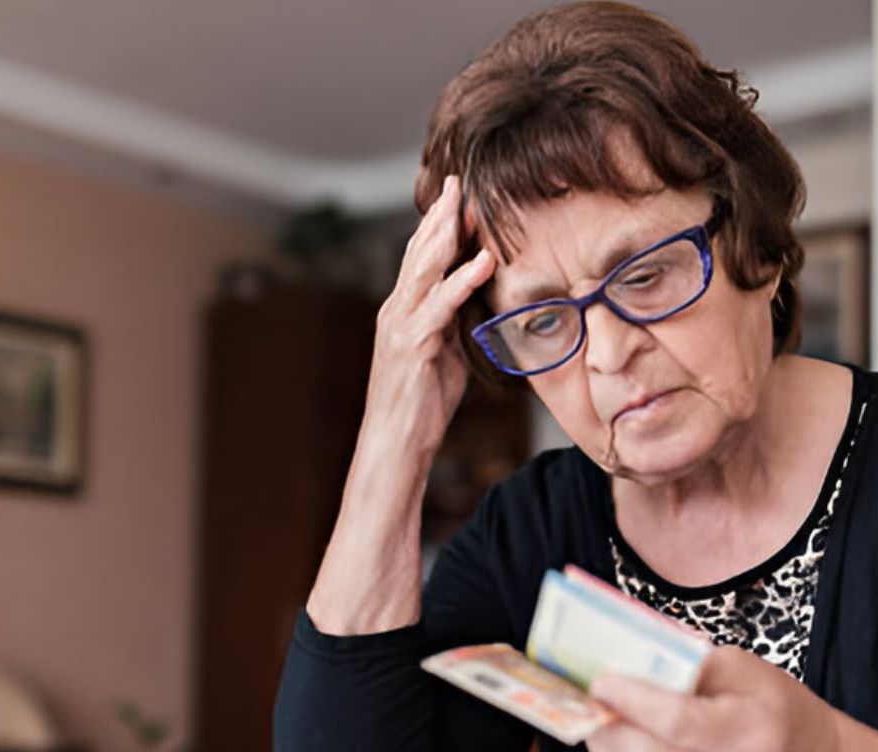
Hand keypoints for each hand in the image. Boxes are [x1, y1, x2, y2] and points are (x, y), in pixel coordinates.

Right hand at [361, 174, 496, 458]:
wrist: (395, 444)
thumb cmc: (421, 406)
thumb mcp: (444, 355)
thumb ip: (454, 325)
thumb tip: (476, 305)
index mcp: (403, 311)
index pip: (420, 258)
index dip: (437, 225)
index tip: (456, 195)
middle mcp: (396, 310)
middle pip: (418, 252)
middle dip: (438, 215)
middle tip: (455, 180)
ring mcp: (401, 326)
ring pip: (423, 269)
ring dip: (445, 234)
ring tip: (464, 204)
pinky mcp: (412, 345)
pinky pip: (441, 306)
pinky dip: (462, 280)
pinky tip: (483, 261)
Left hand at [585, 647, 843, 751]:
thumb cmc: (765, 705)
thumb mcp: (737, 666)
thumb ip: (683, 662)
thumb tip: (626, 655)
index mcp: (747, 732)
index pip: (678, 721)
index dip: (632, 700)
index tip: (603, 679)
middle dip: (608, 726)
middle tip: (589, 696)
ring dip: (604, 743)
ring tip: (596, 711)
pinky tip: (613, 734)